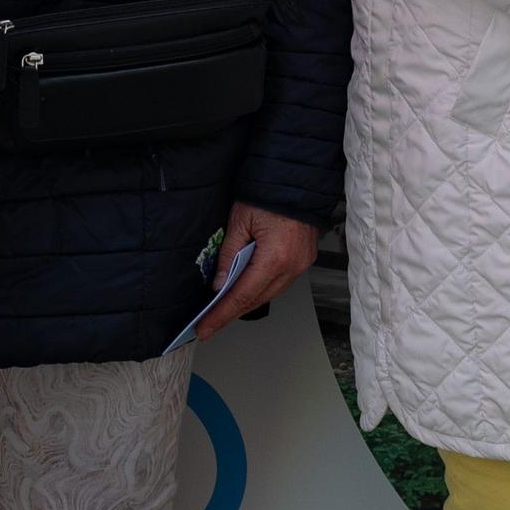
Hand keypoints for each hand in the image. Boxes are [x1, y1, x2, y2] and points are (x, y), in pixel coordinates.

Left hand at [202, 205, 319, 330]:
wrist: (296, 179)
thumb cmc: (268, 195)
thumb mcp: (239, 222)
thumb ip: (228, 255)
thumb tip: (219, 285)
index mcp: (274, 258)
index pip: (242, 296)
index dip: (221, 315)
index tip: (205, 329)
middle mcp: (292, 267)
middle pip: (257, 300)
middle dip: (231, 313)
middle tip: (209, 323)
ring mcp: (301, 265)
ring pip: (270, 294)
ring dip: (246, 301)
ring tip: (223, 308)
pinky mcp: (304, 261)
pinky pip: (280, 283)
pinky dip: (261, 289)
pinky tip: (246, 289)